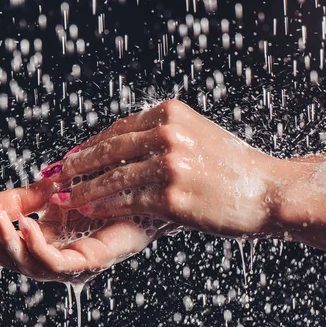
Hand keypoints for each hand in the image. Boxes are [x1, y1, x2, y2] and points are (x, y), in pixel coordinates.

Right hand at [0, 178, 179, 282]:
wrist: (145, 187)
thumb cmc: (102, 190)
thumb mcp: (48, 191)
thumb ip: (15, 201)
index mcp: (42, 244)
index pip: (0, 250)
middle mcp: (55, 259)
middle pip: (9, 262)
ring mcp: (72, 266)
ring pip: (28, 266)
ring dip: (4, 243)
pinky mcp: (91, 264)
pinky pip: (56, 262)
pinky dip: (35, 245)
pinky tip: (24, 224)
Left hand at [49, 100, 285, 238]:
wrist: (268, 191)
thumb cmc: (230, 167)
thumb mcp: (195, 134)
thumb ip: (159, 134)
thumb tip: (116, 145)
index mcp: (171, 113)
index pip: (118, 128)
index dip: (90, 145)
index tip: (72, 157)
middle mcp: (168, 134)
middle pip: (108, 149)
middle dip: (78, 165)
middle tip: (57, 175)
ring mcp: (169, 166)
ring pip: (112, 178)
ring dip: (83, 190)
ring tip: (65, 199)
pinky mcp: (171, 197)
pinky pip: (126, 202)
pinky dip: (104, 208)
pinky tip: (90, 213)